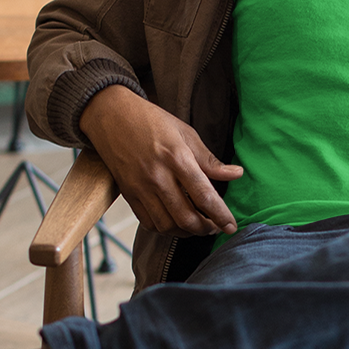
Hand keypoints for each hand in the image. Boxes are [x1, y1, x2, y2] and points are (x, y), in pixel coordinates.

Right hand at [79, 85, 242, 236]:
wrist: (112, 116)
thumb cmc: (151, 121)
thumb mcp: (186, 133)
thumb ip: (210, 160)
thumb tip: (236, 174)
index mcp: (177, 158)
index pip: (204, 195)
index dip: (220, 215)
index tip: (231, 226)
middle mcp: (158, 176)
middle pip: (186, 217)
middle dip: (205, 229)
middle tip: (215, 227)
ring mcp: (141, 188)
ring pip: (167, 225)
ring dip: (186, 232)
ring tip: (197, 226)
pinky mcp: (128, 194)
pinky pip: (148, 223)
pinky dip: (165, 229)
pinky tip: (175, 222)